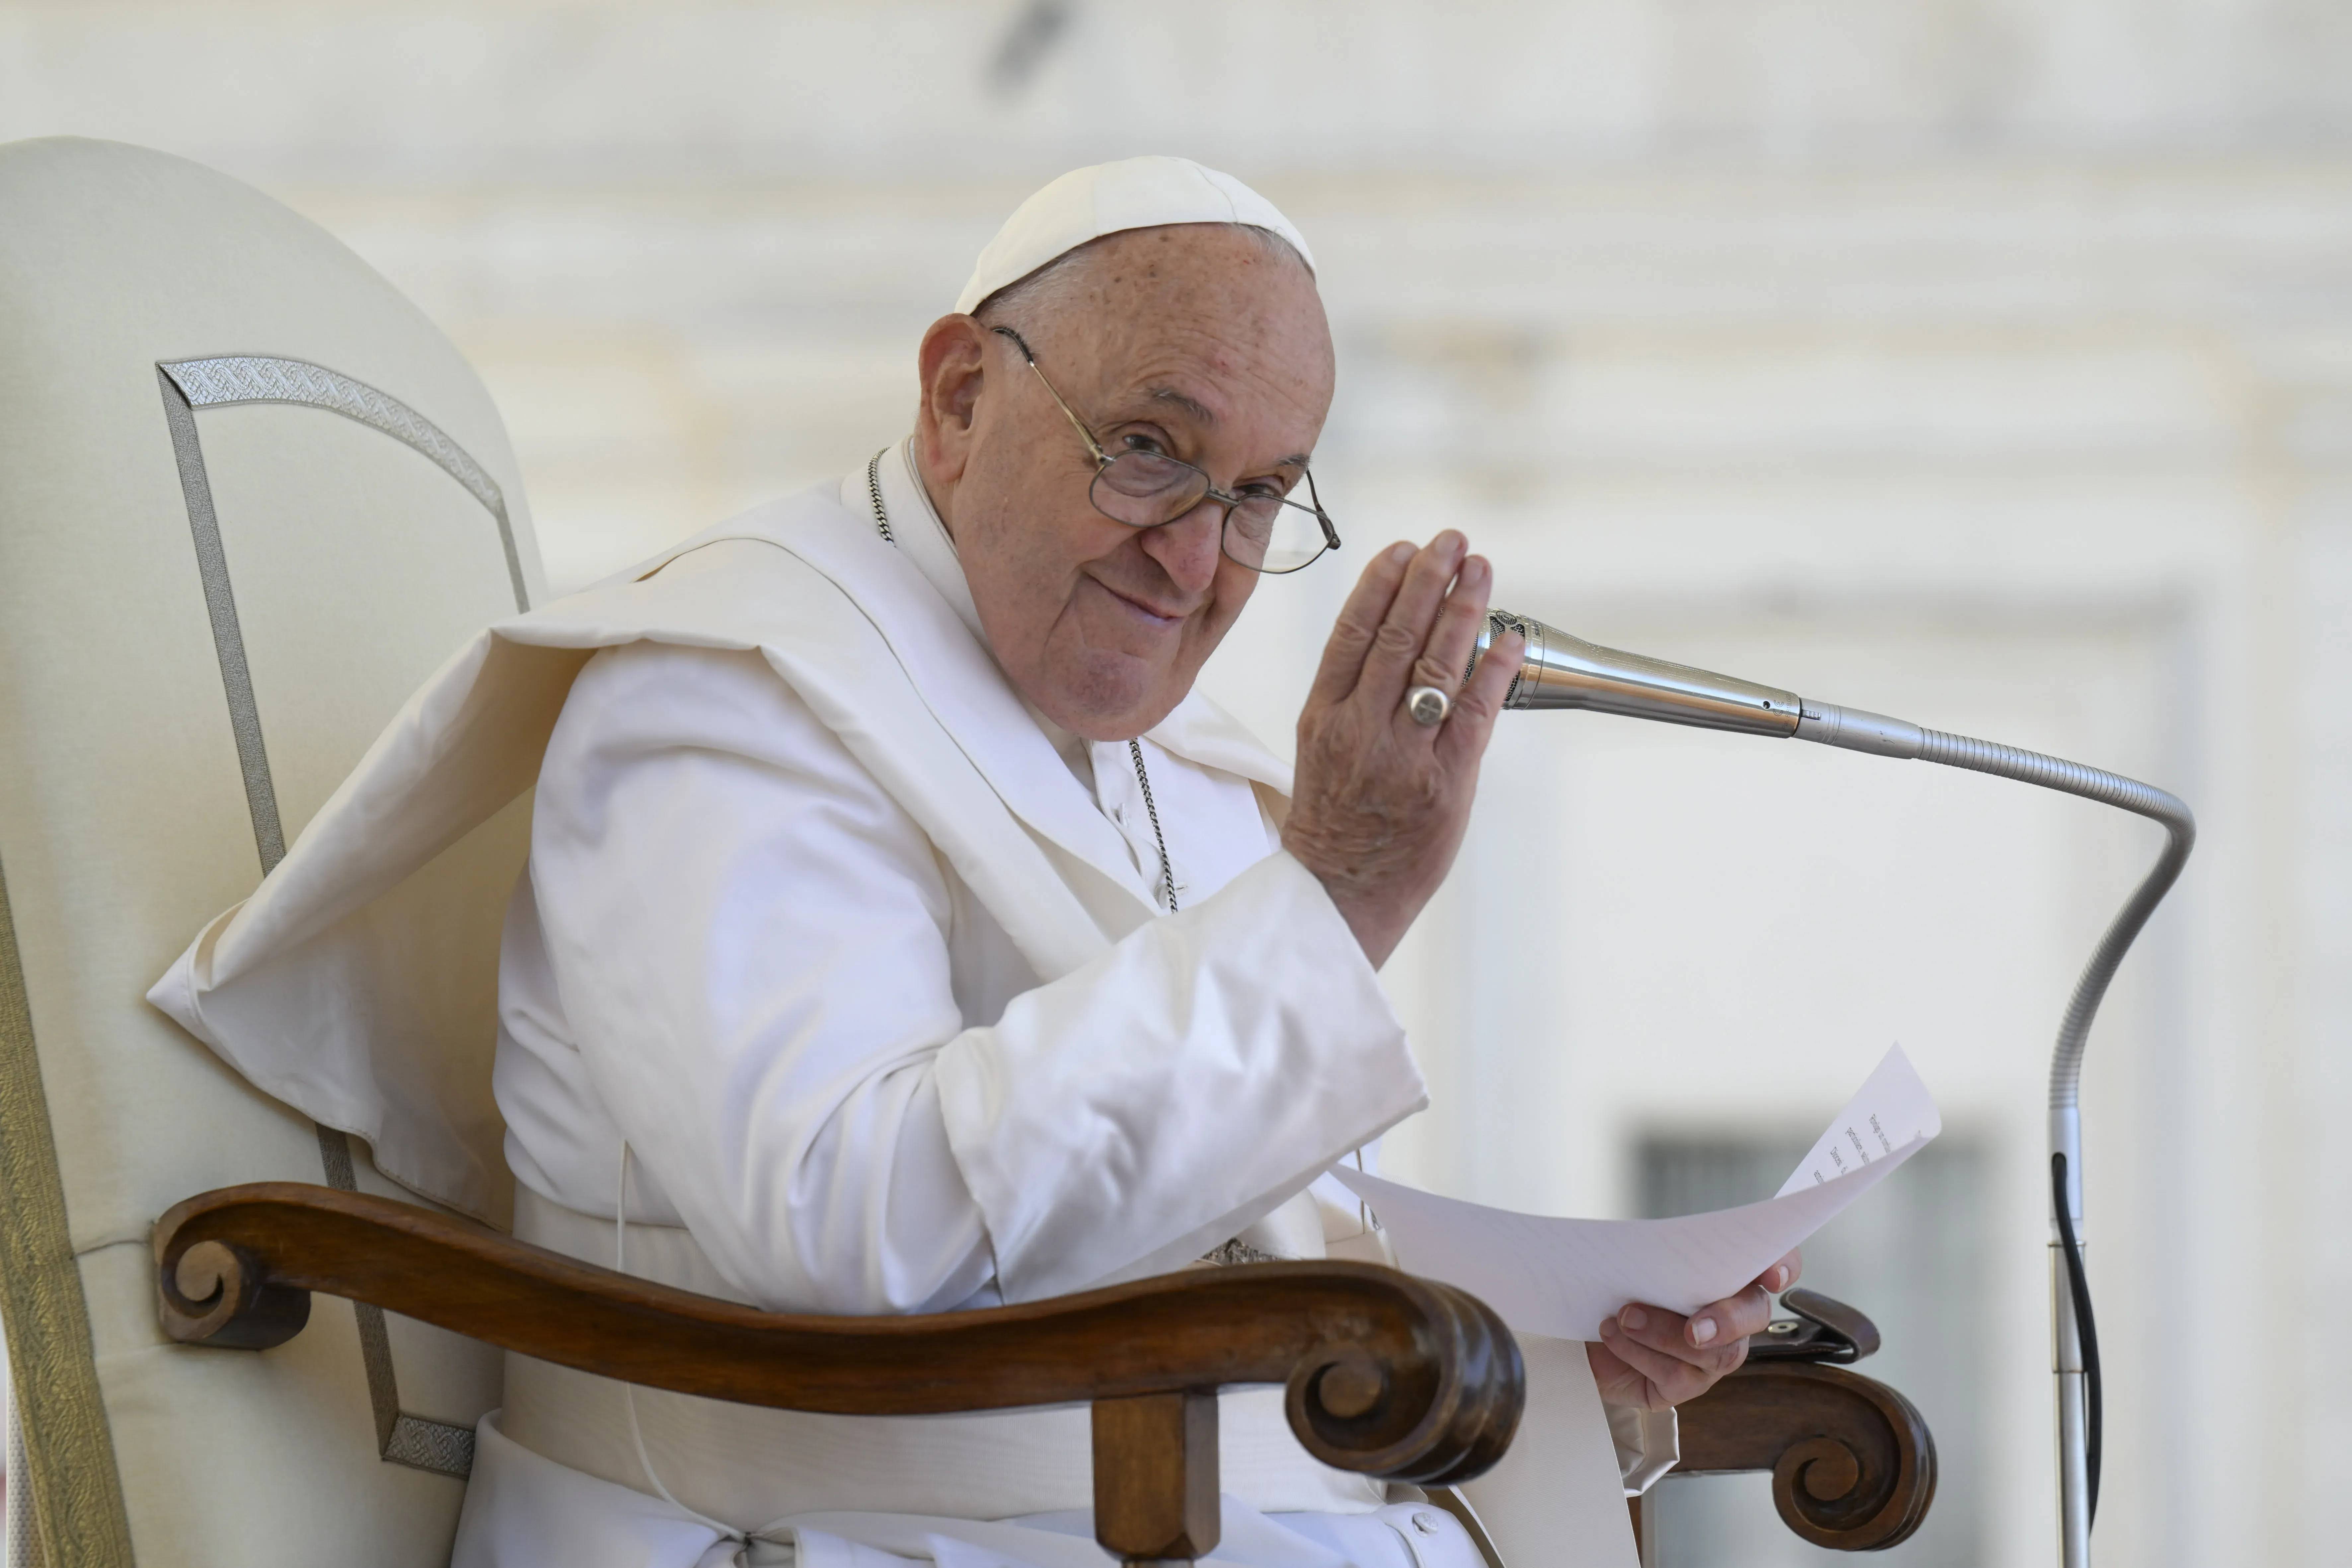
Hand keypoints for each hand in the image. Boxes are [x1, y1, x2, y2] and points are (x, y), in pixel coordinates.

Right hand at [1282, 533, 1522, 968]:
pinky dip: (1493, 669)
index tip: (1402, 548)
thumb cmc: (1335, 822)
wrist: (1337, 896)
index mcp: (1322, 717)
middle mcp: (1358, 730)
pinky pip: (1473, 713)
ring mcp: (1401, 757)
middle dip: (1427, 580)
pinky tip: (1508, 637)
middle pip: (1395, 637)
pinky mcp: (1443, 784)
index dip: (1379, 584)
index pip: (1351, 633)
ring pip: (1434, 665)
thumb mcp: (1321, 749)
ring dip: (1462, 609)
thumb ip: (1352, 697)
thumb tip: (1397, 637)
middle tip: (1451, 541)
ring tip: (1480, 570)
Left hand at [1585, 1250, 1801, 1411]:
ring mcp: (1711, 1355)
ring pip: (1716, 1353)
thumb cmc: (1612, 1284)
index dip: (1783, 1265)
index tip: (1772, 1276)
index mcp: (1725, 1276)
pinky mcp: (1682, 1385)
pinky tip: (1613, 1337)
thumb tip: (1653, 1243)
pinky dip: (1640, 1353)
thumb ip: (1656, 1247)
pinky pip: (1676, 1376)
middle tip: (1695, 1329)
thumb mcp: (1630, 1257)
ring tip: (1625, 1317)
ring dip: (1665, 1334)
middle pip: (1755, 1316)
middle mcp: (1730, 1317)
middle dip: (1728, 1320)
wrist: (1577, 1327)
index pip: (1773, 1262)